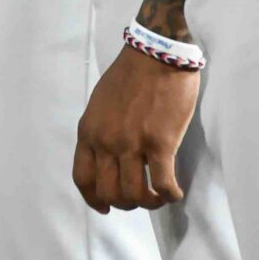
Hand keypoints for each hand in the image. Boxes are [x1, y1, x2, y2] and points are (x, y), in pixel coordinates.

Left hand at [73, 45, 198, 210]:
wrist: (157, 52)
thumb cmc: (131, 74)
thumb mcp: (100, 104)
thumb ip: (100, 131)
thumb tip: (110, 158)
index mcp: (88, 131)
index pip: (83, 178)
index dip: (94, 199)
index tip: (106, 207)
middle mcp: (106, 141)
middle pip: (109, 192)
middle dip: (125, 203)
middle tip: (140, 199)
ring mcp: (132, 143)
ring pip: (135, 195)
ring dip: (149, 203)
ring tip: (160, 197)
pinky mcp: (160, 142)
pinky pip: (162, 185)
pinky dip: (170, 195)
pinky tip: (175, 193)